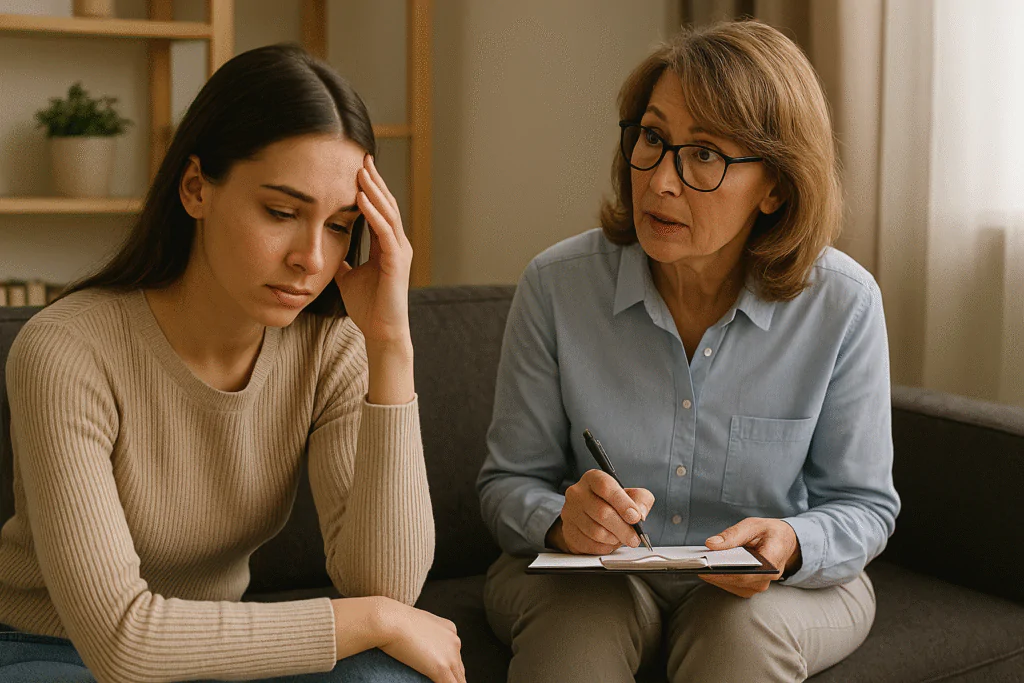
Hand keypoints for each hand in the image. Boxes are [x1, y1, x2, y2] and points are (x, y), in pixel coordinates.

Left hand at [335, 155, 412, 346]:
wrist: (380, 331)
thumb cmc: (367, 307)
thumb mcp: (348, 276)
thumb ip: (342, 259)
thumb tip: (326, 248)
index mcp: (387, 246)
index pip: (379, 209)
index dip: (369, 188)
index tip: (357, 168)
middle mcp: (397, 244)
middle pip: (386, 204)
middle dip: (374, 181)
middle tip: (362, 157)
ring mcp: (400, 252)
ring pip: (388, 213)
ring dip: (374, 191)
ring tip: (362, 171)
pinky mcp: (397, 262)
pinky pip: (385, 232)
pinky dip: (373, 214)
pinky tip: (361, 199)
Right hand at [376, 599, 465, 682]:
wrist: (390, 620)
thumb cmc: (395, 620)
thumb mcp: (417, 624)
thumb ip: (425, 636)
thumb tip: (420, 648)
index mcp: (449, 629)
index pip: (455, 655)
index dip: (449, 667)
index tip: (440, 672)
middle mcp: (454, 641)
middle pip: (459, 668)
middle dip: (452, 678)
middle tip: (443, 681)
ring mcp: (450, 656)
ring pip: (459, 680)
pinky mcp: (441, 668)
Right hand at [547, 469, 653, 554]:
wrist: (588, 516)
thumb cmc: (611, 503)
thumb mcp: (630, 494)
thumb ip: (641, 499)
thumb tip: (640, 514)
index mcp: (593, 478)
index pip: (606, 487)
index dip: (623, 503)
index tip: (635, 517)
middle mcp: (577, 493)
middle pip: (602, 513)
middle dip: (623, 529)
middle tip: (634, 538)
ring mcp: (570, 512)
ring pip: (596, 531)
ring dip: (614, 539)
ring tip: (620, 538)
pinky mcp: (568, 531)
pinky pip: (589, 545)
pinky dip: (604, 547)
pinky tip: (608, 542)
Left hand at [698, 517, 801, 597]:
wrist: (784, 542)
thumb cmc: (769, 532)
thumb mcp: (753, 525)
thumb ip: (733, 534)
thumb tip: (711, 544)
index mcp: (772, 561)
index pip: (746, 573)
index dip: (725, 573)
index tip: (706, 568)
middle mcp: (766, 578)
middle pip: (737, 581)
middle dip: (715, 574)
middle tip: (695, 565)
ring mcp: (759, 585)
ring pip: (733, 585)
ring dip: (715, 576)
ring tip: (698, 564)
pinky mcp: (751, 586)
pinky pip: (733, 585)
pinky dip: (720, 577)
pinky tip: (708, 568)